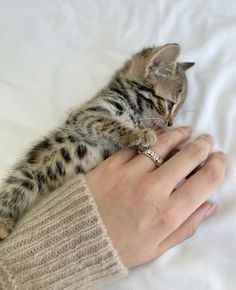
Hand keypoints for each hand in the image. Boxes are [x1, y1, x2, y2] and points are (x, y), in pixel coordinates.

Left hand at [86, 127, 226, 267]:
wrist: (76, 238)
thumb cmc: (120, 246)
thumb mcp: (157, 247)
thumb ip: (186, 226)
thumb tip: (208, 205)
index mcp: (167, 214)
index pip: (205, 181)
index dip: (218, 166)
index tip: (219, 159)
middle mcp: (152, 189)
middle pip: (187, 156)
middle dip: (202, 145)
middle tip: (205, 141)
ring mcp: (130, 173)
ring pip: (163, 144)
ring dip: (179, 134)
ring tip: (186, 131)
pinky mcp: (112, 164)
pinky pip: (136, 145)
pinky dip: (150, 138)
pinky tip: (157, 135)